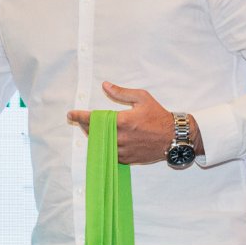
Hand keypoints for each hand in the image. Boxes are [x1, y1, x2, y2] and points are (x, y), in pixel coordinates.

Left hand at [68, 82, 194, 164]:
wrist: (174, 137)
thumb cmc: (159, 116)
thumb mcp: (142, 98)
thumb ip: (121, 92)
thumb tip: (105, 85)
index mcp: (123, 121)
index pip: (94, 119)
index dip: (79, 116)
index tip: (71, 114)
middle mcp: (121, 137)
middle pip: (94, 133)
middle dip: (85, 126)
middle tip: (81, 120)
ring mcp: (124, 150)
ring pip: (100, 145)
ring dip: (94, 138)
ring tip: (92, 130)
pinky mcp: (128, 159)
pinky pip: (110, 154)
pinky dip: (105, 147)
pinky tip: (104, 141)